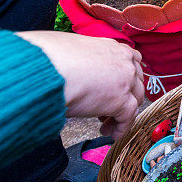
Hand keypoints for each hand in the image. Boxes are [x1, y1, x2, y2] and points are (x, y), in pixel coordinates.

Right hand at [17, 31, 143, 139]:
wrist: (46, 69)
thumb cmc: (48, 59)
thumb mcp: (71, 50)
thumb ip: (82, 59)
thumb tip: (73, 70)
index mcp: (112, 47)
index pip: (130, 62)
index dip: (124, 78)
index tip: (114, 88)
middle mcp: (124, 61)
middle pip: (135, 83)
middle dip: (124, 96)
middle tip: (107, 109)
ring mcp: (125, 80)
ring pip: (135, 100)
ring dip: (122, 114)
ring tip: (105, 124)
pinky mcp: (121, 100)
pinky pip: (128, 117)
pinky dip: (121, 128)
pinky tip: (111, 134)